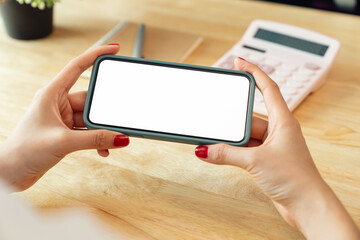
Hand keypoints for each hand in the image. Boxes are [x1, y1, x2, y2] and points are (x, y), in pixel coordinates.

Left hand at [0, 45, 128, 190]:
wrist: (11, 172)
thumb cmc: (24, 151)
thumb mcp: (63, 142)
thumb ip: (95, 139)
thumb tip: (120, 137)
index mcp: (52, 94)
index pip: (77, 67)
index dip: (96, 55)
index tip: (113, 50)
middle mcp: (58, 103)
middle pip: (90, 100)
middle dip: (104, 112)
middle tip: (119, 119)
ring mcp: (63, 119)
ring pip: (91, 118)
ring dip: (102, 130)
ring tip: (112, 140)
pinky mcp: (66, 132)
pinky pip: (88, 132)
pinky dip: (97, 140)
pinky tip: (103, 149)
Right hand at [195, 57, 359, 238]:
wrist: (306, 205)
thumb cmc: (295, 178)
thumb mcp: (256, 161)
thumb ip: (227, 154)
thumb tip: (205, 150)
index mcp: (283, 121)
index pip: (268, 88)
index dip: (254, 72)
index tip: (240, 62)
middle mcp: (278, 130)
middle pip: (249, 115)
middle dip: (232, 117)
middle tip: (216, 114)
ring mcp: (271, 146)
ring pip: (245, 135)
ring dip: (231, 139)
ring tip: (215, 140)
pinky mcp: (266, 160)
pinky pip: (245, 149)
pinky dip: (233, 151)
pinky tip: (221, 153)